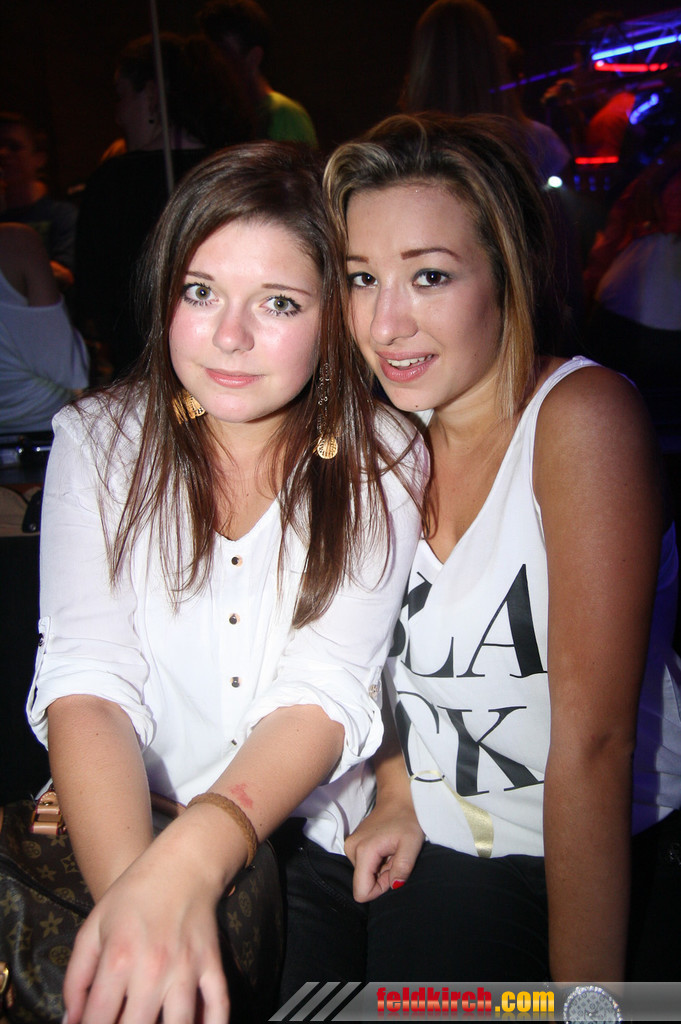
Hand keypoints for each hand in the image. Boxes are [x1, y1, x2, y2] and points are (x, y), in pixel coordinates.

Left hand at [63, 821, 234, 1023]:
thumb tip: (70, 1021)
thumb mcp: (93, 927)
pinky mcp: (212, 965)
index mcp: (119, 958)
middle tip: (121, 1023)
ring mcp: (186, 969)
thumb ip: (76, 977)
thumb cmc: (133, 895)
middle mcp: (153, 969)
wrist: (182, 865)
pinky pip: (218, 1007)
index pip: (98, 1020)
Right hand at [345, 799, 423, 902]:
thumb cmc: (406, 819)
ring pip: (364, 875)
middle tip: (395, 857)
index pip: (361, 891)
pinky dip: (377, 862)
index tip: (393, 871)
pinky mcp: (353, 844)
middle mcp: (351, 849)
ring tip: (392, 851)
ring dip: (381, 869)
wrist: (398, 799)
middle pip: (364, 883)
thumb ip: (402, 868)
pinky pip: (364, 865)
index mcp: (363, 851)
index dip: (380, 889)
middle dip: (382, 877)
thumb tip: (393, 886)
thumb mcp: (411, 844)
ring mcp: (351, 846)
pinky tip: (386, 848)